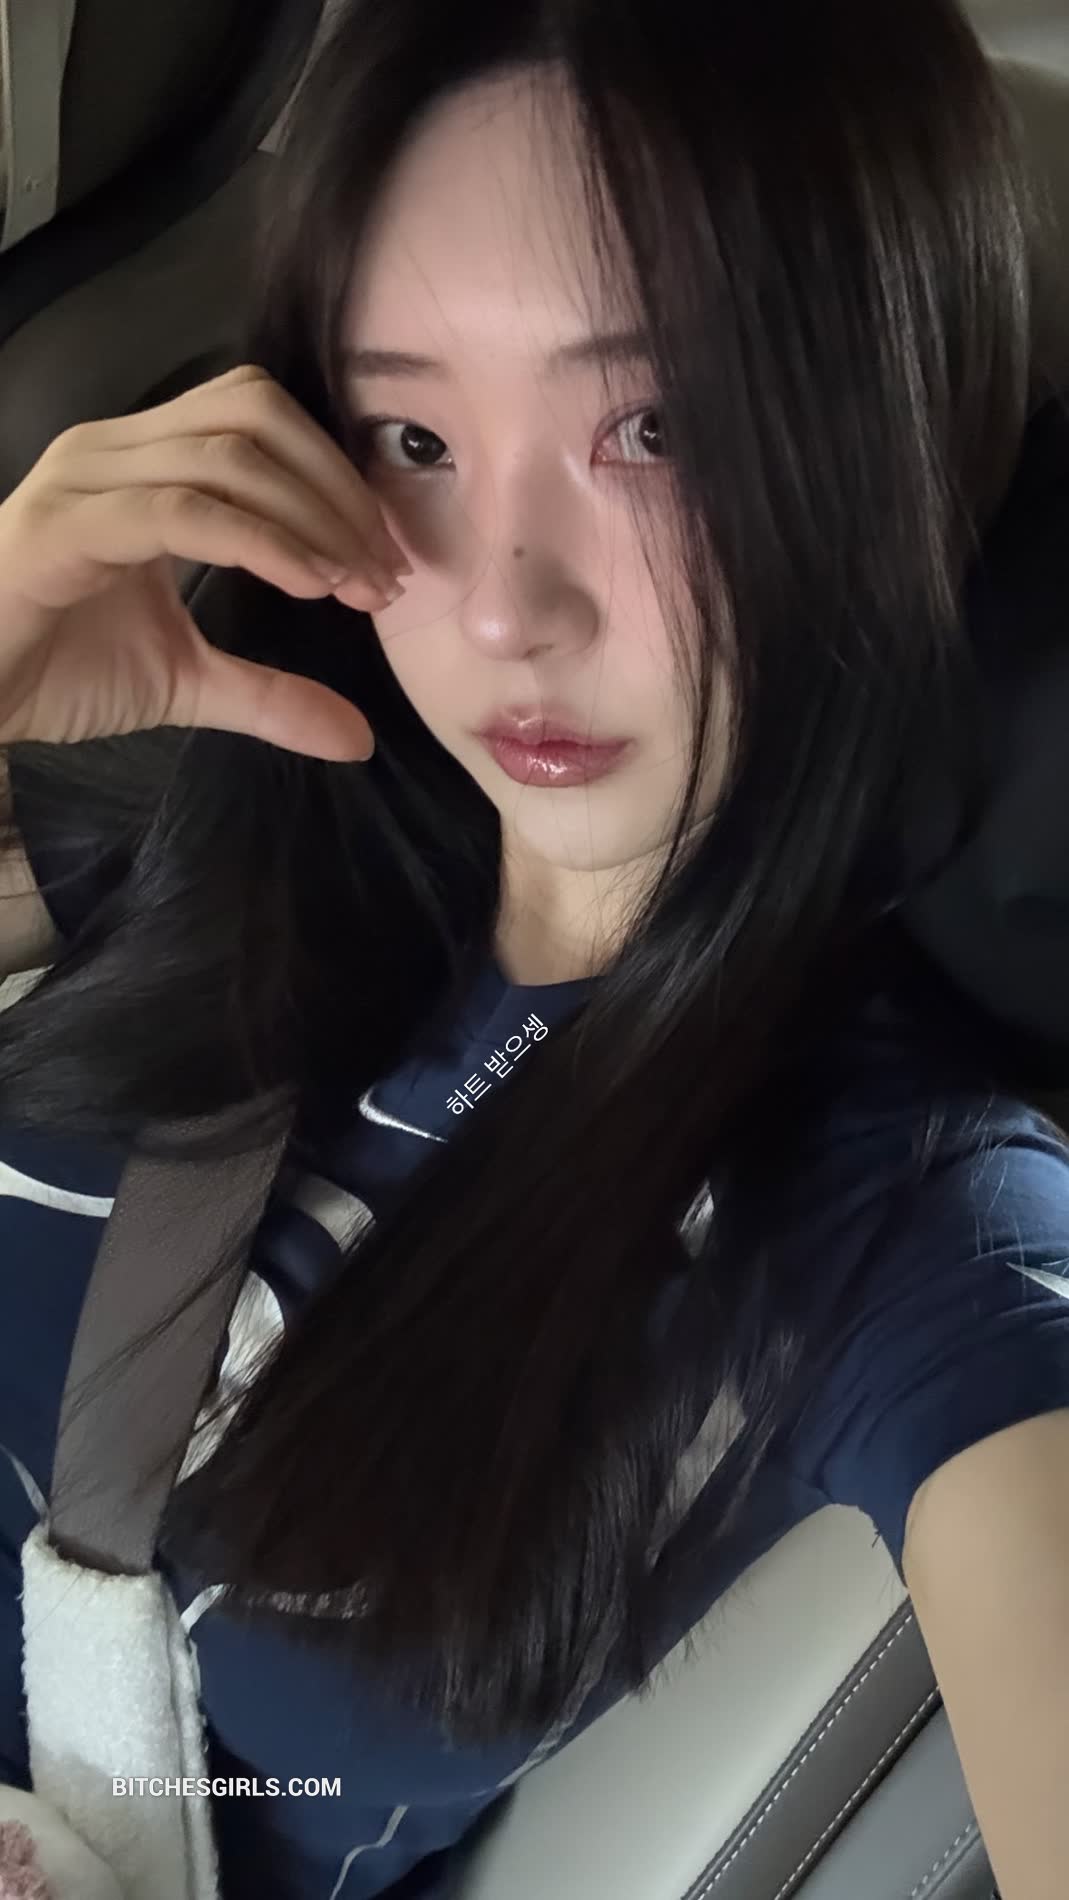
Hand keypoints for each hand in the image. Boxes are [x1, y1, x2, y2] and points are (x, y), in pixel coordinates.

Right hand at [0, 363, 411, 759]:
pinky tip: (305, 583)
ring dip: (310, 519)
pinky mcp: (63, 528)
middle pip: (255, 416)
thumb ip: (270, 695)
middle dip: (336, 490)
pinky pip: (180, 511)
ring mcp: (84, 480)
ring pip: (226, 456)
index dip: (335, 477)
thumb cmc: (52, 670)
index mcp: (142, 462)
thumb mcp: (186, 682)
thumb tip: (358, 738)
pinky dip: (258, 541)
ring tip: (353, 584)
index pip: (259, 419)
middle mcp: (112, 450)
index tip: (385, 560)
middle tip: (382, 572)